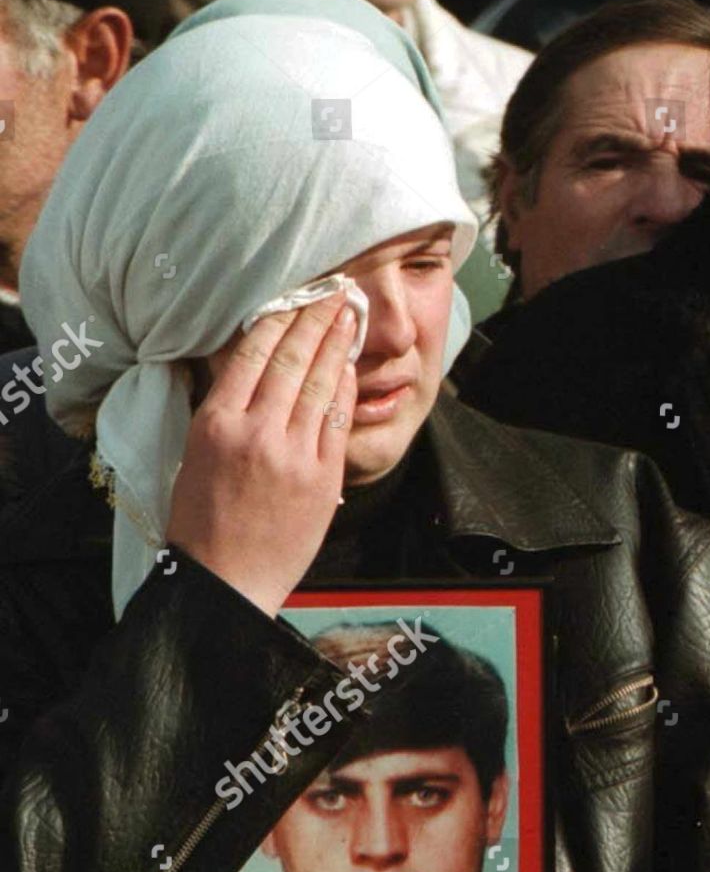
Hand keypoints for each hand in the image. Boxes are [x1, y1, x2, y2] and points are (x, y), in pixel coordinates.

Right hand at [166, 296, 357, 616]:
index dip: (280, 318)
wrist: (225, 583)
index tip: (297, 294)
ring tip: (349, 314)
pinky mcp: (323, 478)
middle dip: (317, 318)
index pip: (253, 353)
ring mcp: (294, 455)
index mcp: (215, 423)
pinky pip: (339, 421)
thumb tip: (254, 365)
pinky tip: (351, 366)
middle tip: (335, 288)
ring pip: (321, 383)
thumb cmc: (202, 520)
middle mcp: (256, 432)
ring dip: (338, 344)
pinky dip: (346, 388)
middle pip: (294, 359)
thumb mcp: (195, 453)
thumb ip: (225, 409)